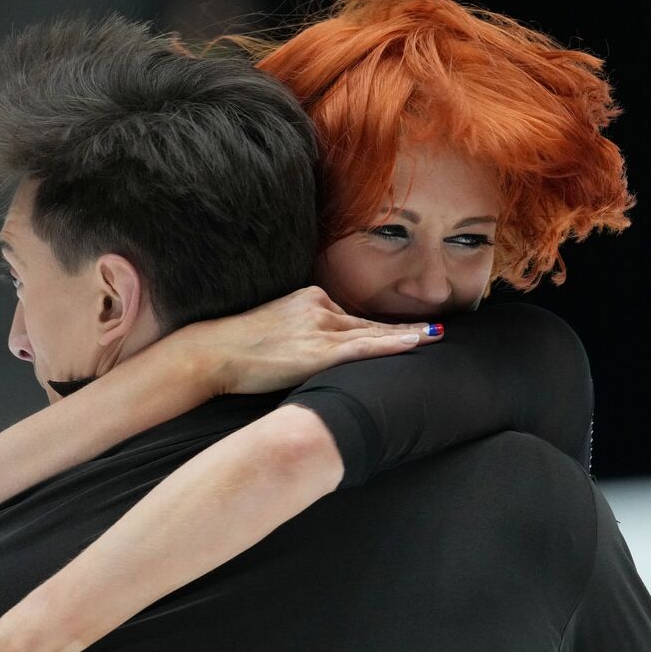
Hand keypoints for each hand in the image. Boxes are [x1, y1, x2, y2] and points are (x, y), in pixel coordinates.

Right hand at [172, 285, 443, 394]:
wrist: (211, 352)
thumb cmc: (236, 347)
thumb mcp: (273, 329)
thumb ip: (299, 333)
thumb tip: (310, 349)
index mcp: (308, 299)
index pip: (352, 317)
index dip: (382, 327)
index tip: (409, 331)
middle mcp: (318, 308)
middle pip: (368, 323)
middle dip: (403, 330)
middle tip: (439, 331)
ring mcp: (318, 329)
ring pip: (371, 333)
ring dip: (408, 337)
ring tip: (437, 338)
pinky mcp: (316, 352)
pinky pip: (362, 348)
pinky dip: (391, 345)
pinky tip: (415, 343)